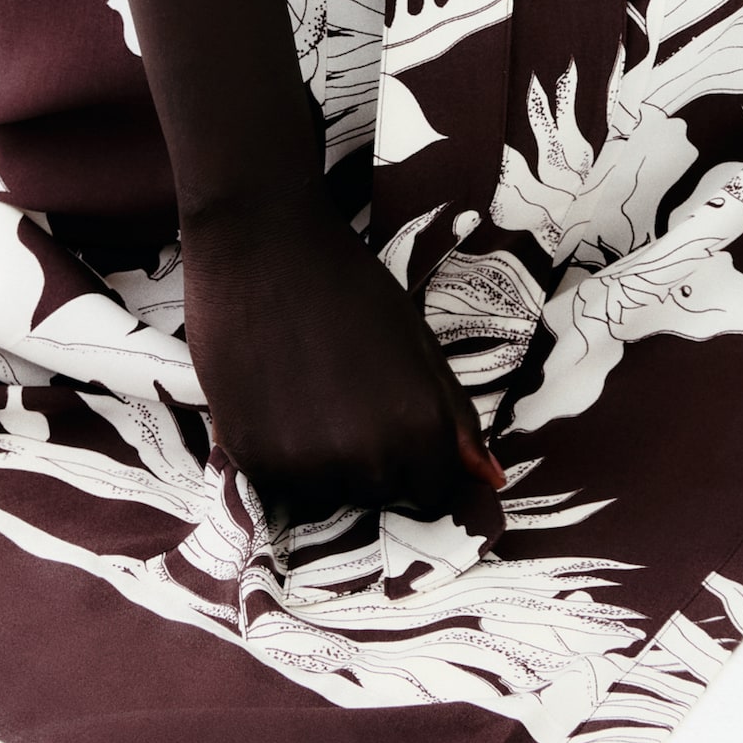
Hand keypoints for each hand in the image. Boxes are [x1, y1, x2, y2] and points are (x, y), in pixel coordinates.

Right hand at [180, 188, 505, 524]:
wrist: (264, 247)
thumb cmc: (349, 285)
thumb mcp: (419, 343)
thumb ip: (454, 417)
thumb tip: (489, 479)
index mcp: (420, 429)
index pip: (433, 494)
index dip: (417, 462)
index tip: (394, 425)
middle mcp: (368, 459)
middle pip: (379, 496)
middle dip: (369, 460)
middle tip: (346, 396)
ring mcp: (308, 466)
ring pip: (327, 495)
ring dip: (322, 463)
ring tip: (308, 395)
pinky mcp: (253, 462)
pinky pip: (278, 486)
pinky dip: (278, 456)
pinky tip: (275, 400)